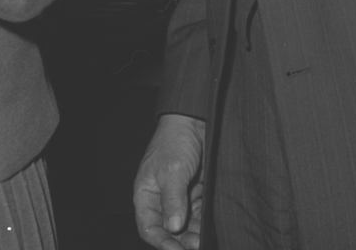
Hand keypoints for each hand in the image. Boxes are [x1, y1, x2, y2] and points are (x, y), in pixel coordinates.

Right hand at [134, 113, 205, 248]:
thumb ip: (172, 199)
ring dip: (193, 232)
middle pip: (168, 229)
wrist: (195, 119)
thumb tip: (173, 227)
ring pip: (184, 223)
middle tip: (197, 245)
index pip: (149, 227)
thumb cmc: (175, 140)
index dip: (161, 242)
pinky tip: (209, 224)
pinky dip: (202, 220)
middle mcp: (161, 198)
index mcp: (146, 194)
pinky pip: (196, 212)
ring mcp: (178, 195)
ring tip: (204, 238)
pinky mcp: (193, 191)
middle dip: (181, 239)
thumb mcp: (172, 170)